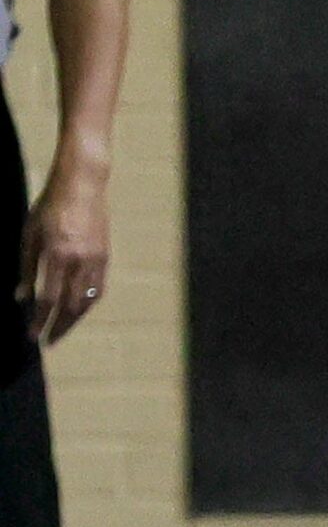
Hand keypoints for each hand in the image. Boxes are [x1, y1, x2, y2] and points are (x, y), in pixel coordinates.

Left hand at [19, 162, 109, 343]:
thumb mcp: (30, 235)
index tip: (32, 336)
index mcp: (58, 256)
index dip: (40, 320)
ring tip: (63, 328)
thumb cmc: (50, 207)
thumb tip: (22, 296)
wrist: (82, 186)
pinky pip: (98, 287)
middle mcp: (80, 262)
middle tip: (49, 341)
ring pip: (88, 300)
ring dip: (75, 319)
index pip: (49, 299)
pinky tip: (79, 309)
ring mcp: (96, 260)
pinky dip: (88, 303)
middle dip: (59, 326)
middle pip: (71, 306)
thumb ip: (27, 267)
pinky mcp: (105, 256)